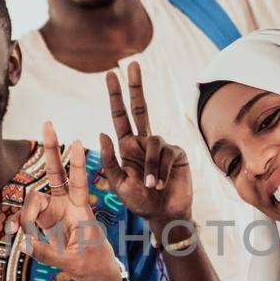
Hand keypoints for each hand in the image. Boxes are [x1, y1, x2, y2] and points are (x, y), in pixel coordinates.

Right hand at [8, 123, 124, 280]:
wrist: (97, 273)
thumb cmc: (92, 263)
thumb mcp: (71, 261)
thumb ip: (46, 252)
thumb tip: (24, 243)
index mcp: (81, 209)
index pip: (78, 181)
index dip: (76, 164)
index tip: (77, 142)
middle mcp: (66, 204)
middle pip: (56, 172)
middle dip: (52, 149)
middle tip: (48, 123)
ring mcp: (54, 211)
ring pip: (33, 199)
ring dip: (26, 214)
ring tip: (24, 233)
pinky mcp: (45, 222)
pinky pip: (27, 217)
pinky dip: (21, 225)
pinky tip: (19, 237)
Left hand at [99, 63, 191, 231]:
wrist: (163, 216)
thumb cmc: (139, 201)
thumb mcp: (118, 183)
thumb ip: (109, 160)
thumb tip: (102, 132)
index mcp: (127, 146)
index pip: (120, 116)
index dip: (116, 95)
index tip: (111, 74)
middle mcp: (144, 142)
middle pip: (140, 108)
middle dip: (135, 86)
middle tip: (133, 64)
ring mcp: (162, 146)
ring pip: (153, 143)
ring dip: (151, 166)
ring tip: (150, 186)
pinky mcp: (177, 154)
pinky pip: (167, 154)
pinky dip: (161, 171)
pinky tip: (160, 184)